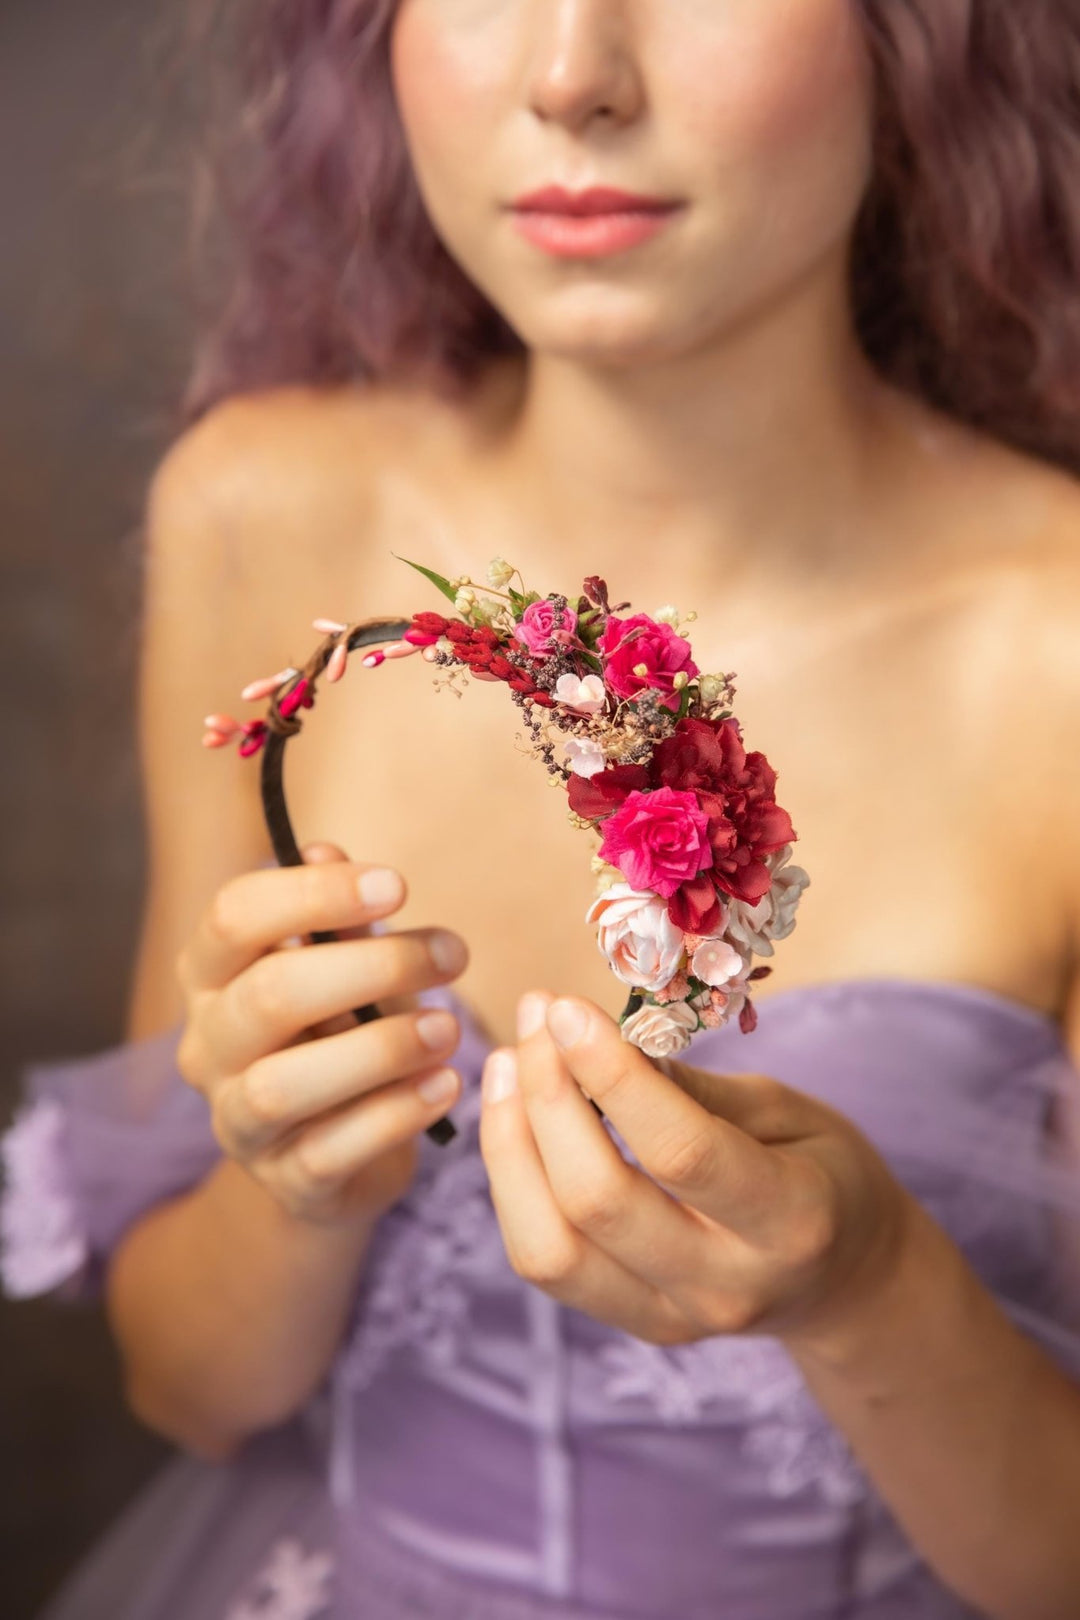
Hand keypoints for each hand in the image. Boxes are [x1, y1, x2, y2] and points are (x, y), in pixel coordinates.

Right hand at [175, 843, 468, 1227]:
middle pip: (269, 993)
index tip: (398, 885)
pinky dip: (396, 1113)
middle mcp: (208, 1046)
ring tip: (448, 1029)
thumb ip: (338, 920)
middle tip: (452, 956)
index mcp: (212, 975)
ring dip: (381, 1049)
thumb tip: (327, 847)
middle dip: (371, 967)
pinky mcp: (284, 1180)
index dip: (315, 891)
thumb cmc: (346, 1035)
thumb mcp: (349, 970)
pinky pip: (331, 1149)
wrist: (340, 1158)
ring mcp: (237, 1120)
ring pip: (285, 1083)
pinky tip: (446, 1085)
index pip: (235, 915)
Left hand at [478, 989, 914, 1347]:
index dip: (612, 1076)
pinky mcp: (632, 1324)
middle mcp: (726, 1285)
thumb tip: (606, 1042)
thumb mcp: (791, 1111)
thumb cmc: (824, 1172)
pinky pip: (546, 1261)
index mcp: (790, 1222)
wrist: (848, 1282)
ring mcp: (673, 1318)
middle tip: (538, 1017)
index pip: (681, 1153)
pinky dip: (514, 1183)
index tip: (568, 1009)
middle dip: (549, 1097)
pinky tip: (512, 1116)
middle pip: (599, 1202)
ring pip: (551, 1249)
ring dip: (511, 1145)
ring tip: (508, 1063)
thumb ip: (699, 1089)